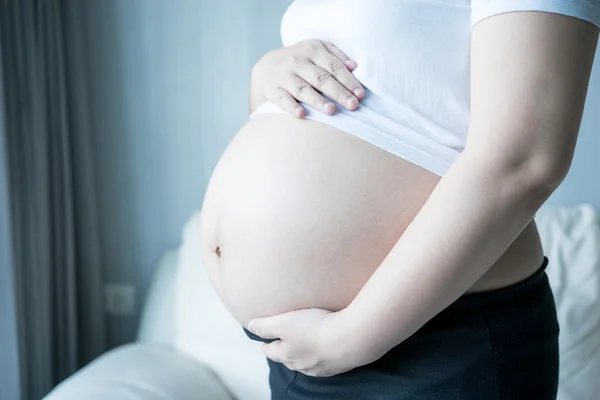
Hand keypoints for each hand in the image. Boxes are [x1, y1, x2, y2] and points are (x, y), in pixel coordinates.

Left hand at [247, 307, 369, 376]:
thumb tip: (250, 325)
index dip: (266, 345)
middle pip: (288, 359)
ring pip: (307, 361)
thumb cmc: (315, 328)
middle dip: (285, 350)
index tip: (264, 341)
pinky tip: (328, 345)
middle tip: (284, 341)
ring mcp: (322, 367)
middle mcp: (303, 365)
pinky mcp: (339, 364)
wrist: (351, 339)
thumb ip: (265, 325)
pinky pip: (326, 360)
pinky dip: (323, 353)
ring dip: (305, 353)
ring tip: (306, 342)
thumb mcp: (284, 322)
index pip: (271, 352)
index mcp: (287, 355)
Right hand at [250, 39, 364, 116]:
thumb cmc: (298, 61)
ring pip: (303, 89)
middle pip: (321, 78)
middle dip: (338, 93)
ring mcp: (283, 75)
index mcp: (311, 50)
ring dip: (317, 100)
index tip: (360, 95)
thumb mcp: (315, 50)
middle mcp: (296, 61)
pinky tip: (301, 114)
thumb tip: (354, 66)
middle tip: (352, 106)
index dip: (348, 81)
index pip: (333, 66)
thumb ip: (335, 56)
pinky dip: (291, 107)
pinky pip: (282, 99)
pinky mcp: (271, 89)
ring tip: (331, 111)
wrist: (265, 68)